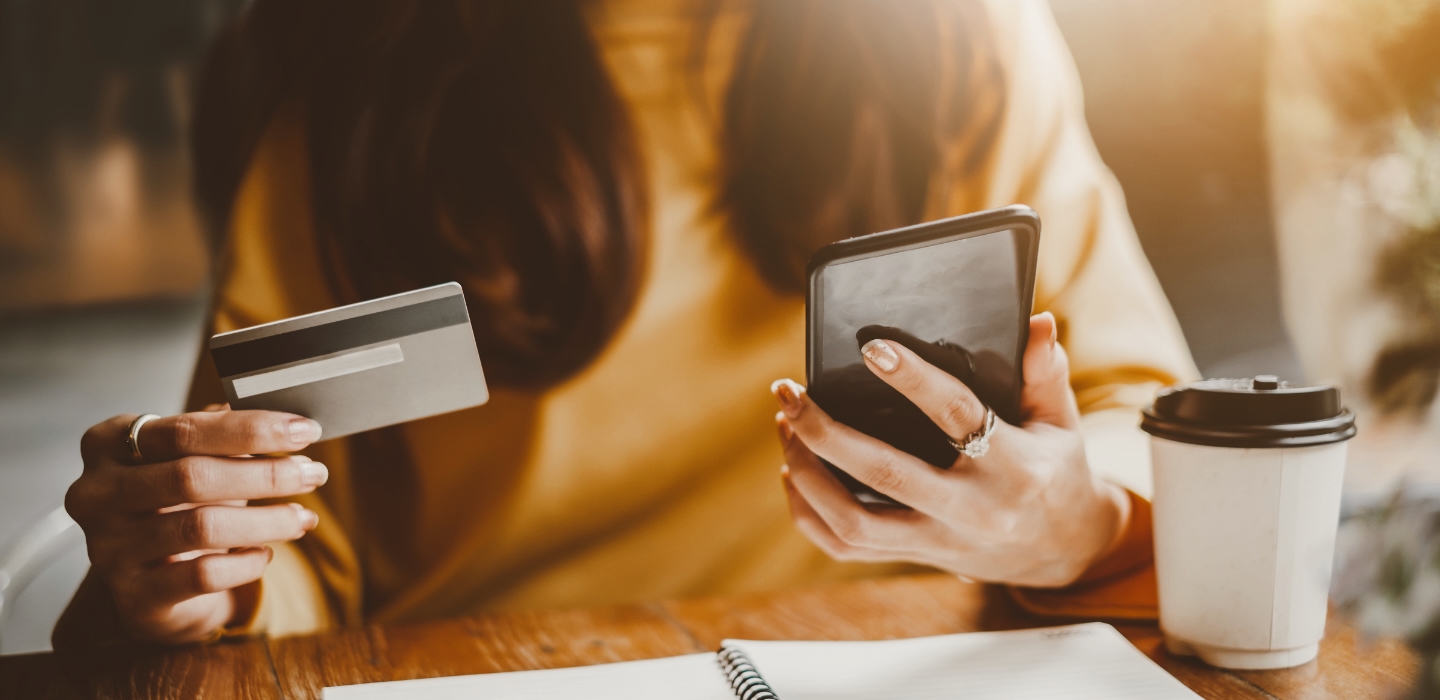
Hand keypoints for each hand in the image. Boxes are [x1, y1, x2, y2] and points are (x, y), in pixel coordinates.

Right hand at [66, 407, 325, 643]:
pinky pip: (204, 575)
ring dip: (267, 520)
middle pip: (191, 476)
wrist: (153, 578)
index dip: (252, 429)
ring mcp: (109, 548)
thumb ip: (229, 435)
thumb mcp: (195, 458)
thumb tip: (289, 423)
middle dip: (266, 474)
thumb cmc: (179, 502)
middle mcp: (96, 494)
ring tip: (303, 516)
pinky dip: (247, 563)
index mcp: (109, 443)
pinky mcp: (135, 595)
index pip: (185, 430)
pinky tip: (266, 554)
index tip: (305, 430)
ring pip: (201, 527)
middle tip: (314, 474)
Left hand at [771, 312, 1128, 586]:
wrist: (1064, 550)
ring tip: (787, 426)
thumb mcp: (1062, 421)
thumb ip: (1045, 372)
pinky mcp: (916, 557)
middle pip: (884, 474)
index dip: (913, 380)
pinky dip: (809, 513)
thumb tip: (1036, 322)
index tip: (871, 347)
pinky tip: (793, 472)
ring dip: (808, 474)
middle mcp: (971, 509)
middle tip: (790, 392)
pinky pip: (847, 547)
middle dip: (826, 432)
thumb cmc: (1055, 471)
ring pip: (854, 521)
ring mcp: (939, 540)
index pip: (956, 416)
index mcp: (1013, 466)